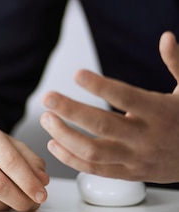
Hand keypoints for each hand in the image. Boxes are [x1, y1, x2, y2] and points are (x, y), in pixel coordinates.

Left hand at [40, 31, 178, 182]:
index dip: (100, 86)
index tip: (77, 74)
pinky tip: (53, 143)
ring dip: (64, 136)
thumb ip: (177, 63)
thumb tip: (166, 37)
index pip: (126, 97)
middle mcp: (146, 137)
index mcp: (161, 112)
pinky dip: (70, 159)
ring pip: (93, 151)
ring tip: (46, 119)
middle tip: (47, 97)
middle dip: (70, 111)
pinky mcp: (128, 174)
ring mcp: (135, 158)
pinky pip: (94, 169)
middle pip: (102, 125)